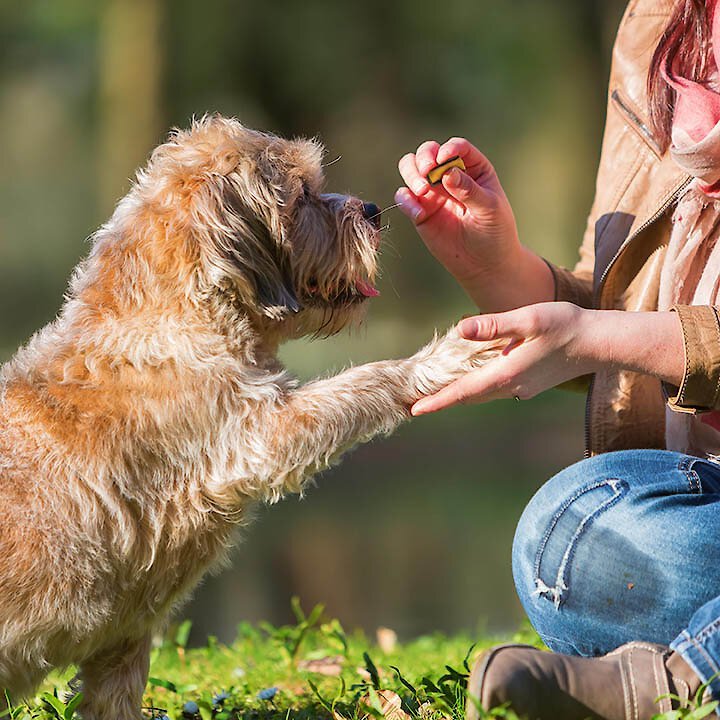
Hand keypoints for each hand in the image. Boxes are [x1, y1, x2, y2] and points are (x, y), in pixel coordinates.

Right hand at [396, 137, 552, 310]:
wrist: (485, 264)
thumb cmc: (495, 232)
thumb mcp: (489, 209)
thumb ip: (469, 190)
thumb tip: (448, 173)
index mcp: (473, 168)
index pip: (457, 148)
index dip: (448, 149)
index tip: (444, 161)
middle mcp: (450, 175)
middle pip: (428, 152)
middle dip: (424, 158)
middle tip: (427, 172)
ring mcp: (433, 193)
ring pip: (410, 169)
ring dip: (411, 175)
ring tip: (422, 191)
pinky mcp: (420, 212)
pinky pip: (404, 197)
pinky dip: (405, 201)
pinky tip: (418, 214)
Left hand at [411, 303, 593, 414]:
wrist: (600, 343)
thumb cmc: (566, 326)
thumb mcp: (529, 319)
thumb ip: (494, 325)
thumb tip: (461, 329)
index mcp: (507, 373)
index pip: (464, 391)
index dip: (437, 401)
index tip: (414, 410)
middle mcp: (512, 386)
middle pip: (469, 396)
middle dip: (442, 400)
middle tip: (413, 402)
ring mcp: (521, 388)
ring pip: (482, 393)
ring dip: (459, 393)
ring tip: (433, 391)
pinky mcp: (529, 383)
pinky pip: (495, 387)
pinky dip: (477, 385)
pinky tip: (471, 374)